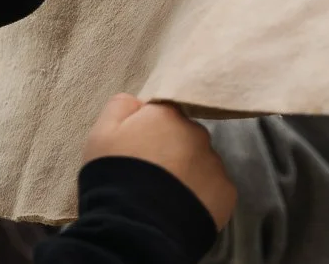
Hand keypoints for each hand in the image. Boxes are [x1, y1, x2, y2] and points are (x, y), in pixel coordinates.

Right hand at [83, 94, 236, 228]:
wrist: (136, 226)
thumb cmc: (115, 175)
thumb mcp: (101, 134)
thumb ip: (120, 107)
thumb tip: (138, 102)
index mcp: (167, 114)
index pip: (164, 114)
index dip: (151, 131)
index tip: (140, 150)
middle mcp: (197, 133)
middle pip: (186, 137)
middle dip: (173, 151)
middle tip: (152, 176)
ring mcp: (215, 163)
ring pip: (202, 163)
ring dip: (188, 174)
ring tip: (166, 197)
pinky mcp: (227, 193)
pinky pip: (214, 190)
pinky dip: (202, 197)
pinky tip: (182, 209)